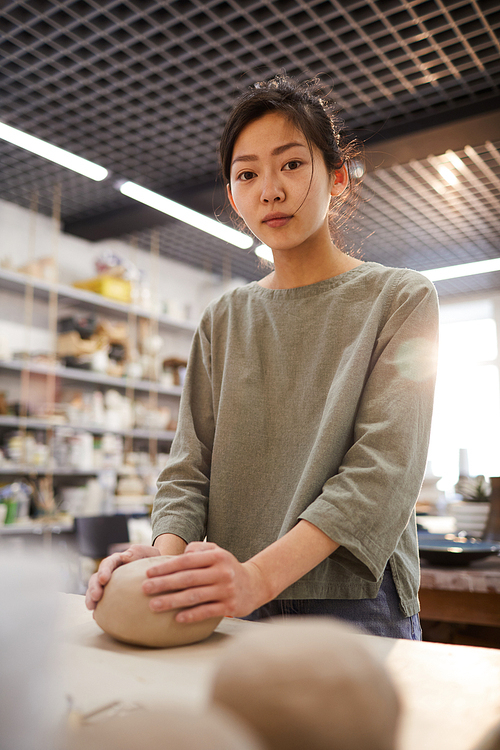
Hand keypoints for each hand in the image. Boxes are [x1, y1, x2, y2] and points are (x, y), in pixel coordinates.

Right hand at [85, 544, 159, 610]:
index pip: (108, 563)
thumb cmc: (155, 563)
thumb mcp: (150, 553)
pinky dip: (97, 607)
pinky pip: (102, 601)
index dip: (104, 571)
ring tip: (92, 607)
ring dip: (91, 597)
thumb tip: (126, 556)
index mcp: (119, 560)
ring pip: (95, 589)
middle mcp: (111, 572)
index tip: (104, 580)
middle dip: (94, 586)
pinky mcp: (111, 596)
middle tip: (96, 596)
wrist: (159, 574)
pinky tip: (96, 615)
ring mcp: (110, 584)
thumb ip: (139, 551)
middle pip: (97, 577)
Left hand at [140, 542, 268, 623]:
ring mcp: (226, 590)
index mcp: (216, 556)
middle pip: (188, 578)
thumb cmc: (226, 567)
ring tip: (154, 605)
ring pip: (195, 596)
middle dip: (164, 583)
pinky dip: (192, 615)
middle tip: (144, 589)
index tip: (148, 573)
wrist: (254, 584)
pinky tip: (177, 619)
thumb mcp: (216, 552)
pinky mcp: (230, 606)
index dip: (166, 567)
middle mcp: (222, 572)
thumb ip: (197, 549)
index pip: (187, 561)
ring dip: (172, 601)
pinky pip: (207, 611)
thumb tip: (177, 556)